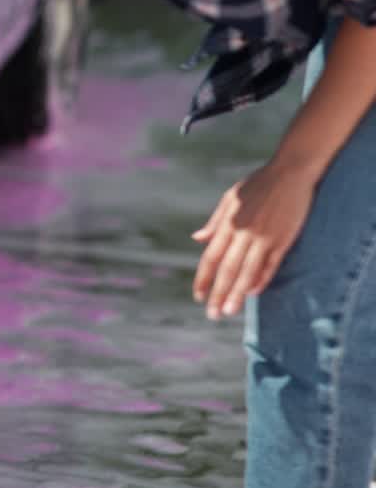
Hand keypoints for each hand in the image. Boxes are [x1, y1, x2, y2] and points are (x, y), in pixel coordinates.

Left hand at [191, 161, 315, 318]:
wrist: (290, 172)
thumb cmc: (259, 184)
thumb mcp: (231, 198)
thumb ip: (215, 222)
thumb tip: (197, 239)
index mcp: (229, 222)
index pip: (211, 256)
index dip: (203, 278)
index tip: (198, 296)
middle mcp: (243, 232)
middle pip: (227, 269)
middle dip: (218, 293)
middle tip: (212, 315)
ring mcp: (263, 237)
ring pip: (246, 271)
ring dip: (236, 294)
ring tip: (228, 312)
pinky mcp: (282, 240)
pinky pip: (269, 266)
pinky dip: (260, 280)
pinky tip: (252, 293)